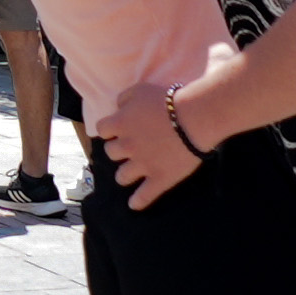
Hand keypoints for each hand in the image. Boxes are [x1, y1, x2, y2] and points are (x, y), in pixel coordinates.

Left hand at [104, 84, 206, 206]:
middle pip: (111, 153)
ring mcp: (142, 165)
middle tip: (128, 149)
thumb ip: (123, 99)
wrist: (193, 118)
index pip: (102, 130)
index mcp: (120, 124)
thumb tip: (117, 108)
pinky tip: (134, 204)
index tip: (116, 130)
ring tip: (129, 173)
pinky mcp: (159, 179)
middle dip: (118, 150)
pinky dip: (138, 202)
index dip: (109, 130)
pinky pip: (144, 196)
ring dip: (124, 174)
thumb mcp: (140, 90)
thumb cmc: (167, 100)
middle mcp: (127, 146)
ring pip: (122, 176)